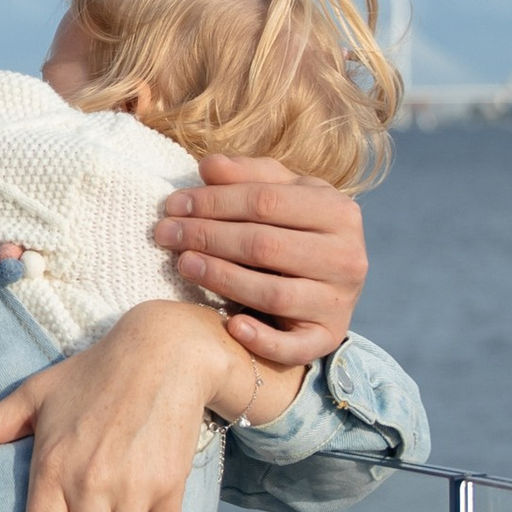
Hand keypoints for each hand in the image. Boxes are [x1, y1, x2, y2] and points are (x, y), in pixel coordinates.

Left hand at [155, 156, 365, 362]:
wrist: (331, 282)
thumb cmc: (297, 230)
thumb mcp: (282, 194)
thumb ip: (248, 177)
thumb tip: (208, 165)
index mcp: (338, 211)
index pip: (265, 200)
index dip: (213, 201)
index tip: (172, 204)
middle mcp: (347, 256)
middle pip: (265, 245)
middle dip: (207, 237)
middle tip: (165, 234)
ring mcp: (340, 301)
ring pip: (274, 294)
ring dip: (222, 279)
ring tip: (183, 264)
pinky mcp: (329, 338)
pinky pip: (294, 346)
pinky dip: (263, 339)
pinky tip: (231, 326)